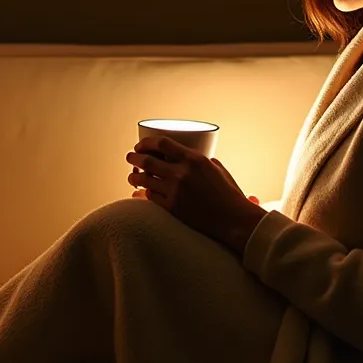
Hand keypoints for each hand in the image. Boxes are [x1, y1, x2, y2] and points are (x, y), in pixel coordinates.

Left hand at [126, 136, 267, 253]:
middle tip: (130, 158)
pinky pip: (150, 197)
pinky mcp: (172, 208)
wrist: (233, 219)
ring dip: (134, 177)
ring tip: (132, 177)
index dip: (146, 143)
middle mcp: (182, 173)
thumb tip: (187, 157)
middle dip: (133, 158)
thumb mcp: (217, 169)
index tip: (140, 146)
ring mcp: (175, 191)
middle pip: (146, 160)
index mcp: (194, 159)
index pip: (161, 143)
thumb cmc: (228, 194)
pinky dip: (144, 194)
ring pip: (144, 180)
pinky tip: (142, 193)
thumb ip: (201, 161)